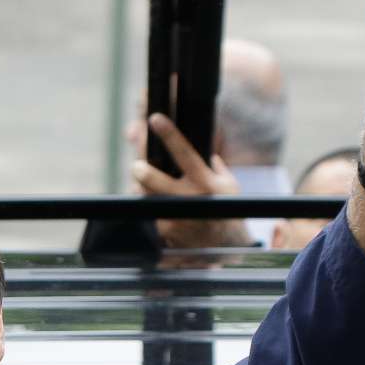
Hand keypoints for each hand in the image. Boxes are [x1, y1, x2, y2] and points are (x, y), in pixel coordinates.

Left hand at [132, 113, 252, 249]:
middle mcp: (191, 200)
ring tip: (144, 179)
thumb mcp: (226, 182)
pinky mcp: (164, 232)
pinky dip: (147, 203)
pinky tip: (152, 201)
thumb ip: (209, 162)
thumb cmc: (224, 207)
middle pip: (155, 181)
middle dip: (142, 170)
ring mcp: (175, 218)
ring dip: (141, 186)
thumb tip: (189, 136)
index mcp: (207, 183)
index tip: (155, 119)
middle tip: (137, 165)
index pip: (186, 154)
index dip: (170, 135)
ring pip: (146, 196)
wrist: (224, 246)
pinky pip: (148, 212)